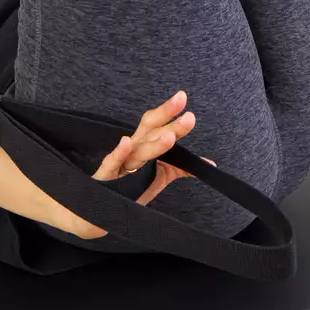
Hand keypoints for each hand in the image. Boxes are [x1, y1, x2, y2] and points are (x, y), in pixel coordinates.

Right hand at [66, 91, 208, 239]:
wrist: (99, 211)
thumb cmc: (129, 187)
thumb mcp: (158, 175)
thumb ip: (181, 168)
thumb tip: (209, 165)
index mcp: (143, 145)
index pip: (157, 125)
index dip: (169, 112)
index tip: (183, 98)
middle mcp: (132, 149)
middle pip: (148, 128)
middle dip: (164, 114)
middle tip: (181, 100)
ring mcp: (120, 163)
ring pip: (138, 150)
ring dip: (153, 143)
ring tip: (170, 136)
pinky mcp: (108, 177)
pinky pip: (113, 164)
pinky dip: (119, 153)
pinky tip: (126, 142)